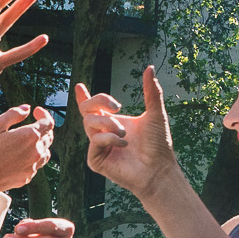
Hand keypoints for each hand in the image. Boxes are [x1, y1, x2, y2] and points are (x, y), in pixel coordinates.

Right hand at [0, 104, 54, 193]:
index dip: (43, 114)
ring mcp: (32, 168)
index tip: (35, 111)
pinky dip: (32, 159)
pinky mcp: (25, 179)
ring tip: (27, 142)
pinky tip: (19, 157)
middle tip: (31, 125)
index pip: (48, 123)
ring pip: (45, 154)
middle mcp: (35, 153)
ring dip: (40, 145)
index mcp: (30, 136)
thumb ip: (14, 114)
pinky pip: (35, 167)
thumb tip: (27, 109)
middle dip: (42, 129)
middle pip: (48, 138)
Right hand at [77, 65, 178, 198]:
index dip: (84, 97)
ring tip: (125, 133)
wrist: (159, 170)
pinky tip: (123, 144)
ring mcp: (99, 147)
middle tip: (117, 107)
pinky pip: (94, 142)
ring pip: (89, 123)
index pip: (94, 107)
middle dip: (98, 102)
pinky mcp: (96, 160)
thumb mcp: (155, 113)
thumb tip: (150, 67)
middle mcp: (103, 133)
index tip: (80, 86)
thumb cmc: (158, 144)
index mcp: (113, 121)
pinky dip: (109, 139)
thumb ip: (151, 91)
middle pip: (86, 110)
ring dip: (108, 124)